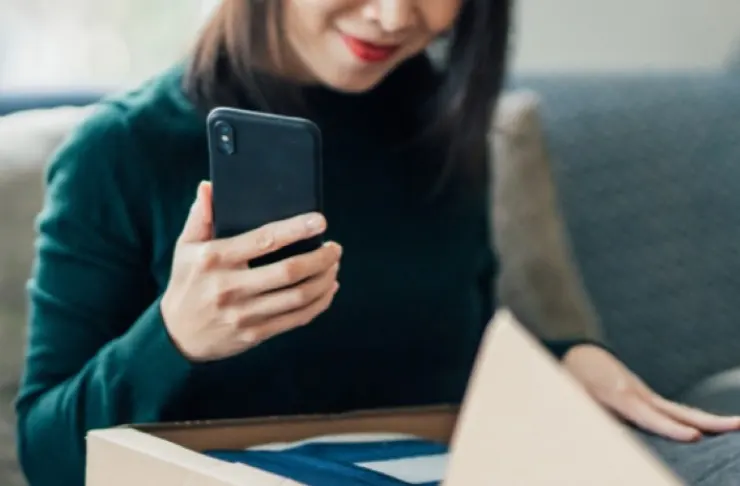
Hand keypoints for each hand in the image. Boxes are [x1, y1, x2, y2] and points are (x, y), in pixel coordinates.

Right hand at [161, 181, 340, 361]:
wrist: (176, 335)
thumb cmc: (187, 283)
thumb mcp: (185, 247)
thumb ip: (200, 216)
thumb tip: (208, 186)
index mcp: (215, 258)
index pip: (264, 240)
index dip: (296, 229)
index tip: (320, 221)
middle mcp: (230, 286)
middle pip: (289, 271)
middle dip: (320, 258)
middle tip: (335, 247)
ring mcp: (243, 313)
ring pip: (298, 296)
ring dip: (324, 279)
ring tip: (334, 265)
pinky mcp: (254, 334)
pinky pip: (296, 319)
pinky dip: (319, 304)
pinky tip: (327, 290)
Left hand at [563, 344, 739, 441]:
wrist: (580, 356)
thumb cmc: (572, 379)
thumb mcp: (571, 394)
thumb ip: (582, 409)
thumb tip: (588, 425)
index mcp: (619, 396)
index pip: (648, 415)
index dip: (669, 427)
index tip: (693, 436)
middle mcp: (639, 395)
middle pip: (678, 410)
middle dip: (709, 421)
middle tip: (739, 425)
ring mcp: (647, 396)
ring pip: (682, 411)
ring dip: (711, 421)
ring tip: (739, 425)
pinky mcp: (649, 400)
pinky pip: (675, 412)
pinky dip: (697, 420)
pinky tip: (714, 430)